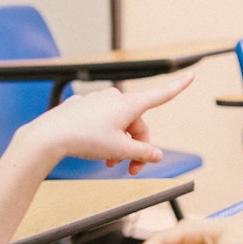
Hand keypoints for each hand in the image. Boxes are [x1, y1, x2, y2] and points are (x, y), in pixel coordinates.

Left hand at [20, 71, 193, 174]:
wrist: (51, 135)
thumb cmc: (84, 139)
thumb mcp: (120, 150)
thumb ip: (142, 152)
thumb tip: (157, 155)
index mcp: (129, 104)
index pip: (161, 95)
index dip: (178, 86)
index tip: (191, 75)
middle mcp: (115, 97)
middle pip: (137, 123)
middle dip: (136, 146)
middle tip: (129, 169)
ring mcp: (98, 100)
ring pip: (118, 124)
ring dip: (119, 144)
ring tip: (110, 163)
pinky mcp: (84, 106)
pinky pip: (101, 122)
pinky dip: (103, 136)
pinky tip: (92, 148)